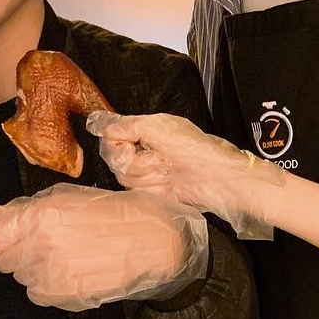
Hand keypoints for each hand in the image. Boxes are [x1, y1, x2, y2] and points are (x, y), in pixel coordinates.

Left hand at [0, 183, 207, 309]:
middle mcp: (42, 246)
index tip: (8, 233)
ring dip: (35, 266)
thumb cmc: (118, 213)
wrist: (155, 241)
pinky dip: (48, 283)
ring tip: (67, 251)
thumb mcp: (71, 197)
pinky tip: (73, 268)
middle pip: (3, 259)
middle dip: (18, 249)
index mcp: (43, 215)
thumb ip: (26, 208)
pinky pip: (37, 292)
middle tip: (47, 238)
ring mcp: (52, 275)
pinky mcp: (63, 296)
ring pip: (21, 277)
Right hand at [87, 111, 284, 240]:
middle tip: (159, 156)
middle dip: (137, 159)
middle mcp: (144, 151)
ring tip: (168, 169)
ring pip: (126, 177)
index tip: (130, 144)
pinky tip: (168, 183)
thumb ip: (127, 125)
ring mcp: (148, 174)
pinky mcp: (153, 193)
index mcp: (145, 131)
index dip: (117, 142)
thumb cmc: (195, 148)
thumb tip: (103, 125)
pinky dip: (153, 187)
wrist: (215, 176)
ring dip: (148, 173)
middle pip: (115, 159)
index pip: (111, 137)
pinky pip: (137, 192)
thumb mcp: (159, 126)